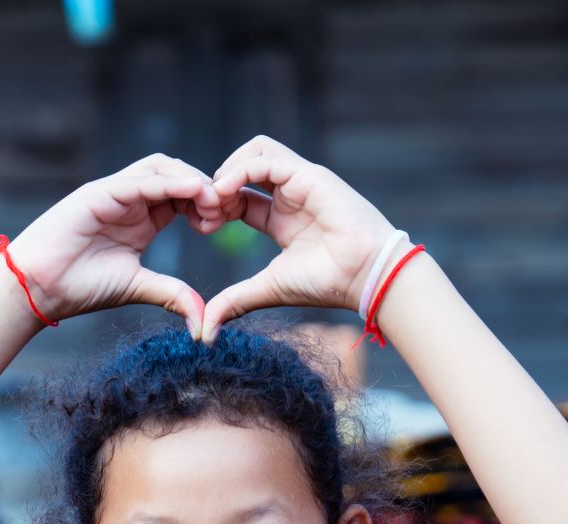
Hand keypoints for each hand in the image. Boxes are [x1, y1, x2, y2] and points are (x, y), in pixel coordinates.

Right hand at [0, 154, 224, 334]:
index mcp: (142, 218)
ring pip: (160, 167)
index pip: (183, 196)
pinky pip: (139, 180)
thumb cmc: (80, 287)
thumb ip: (170, 293)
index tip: (222, 224)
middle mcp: (130, 199)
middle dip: (205, 188)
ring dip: (190, 179)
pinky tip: (191, 192)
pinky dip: (167, 182)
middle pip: (177, 174)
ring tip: (212, 200)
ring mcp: (113, 192)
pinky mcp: (98, 193)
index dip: (207, 204)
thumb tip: (202, 319)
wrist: (38, 289)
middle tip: (223, 210)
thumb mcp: (137, 287)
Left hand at [198, 136, 396, 341]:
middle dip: (216, 185)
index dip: (216, 206)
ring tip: (214, 199)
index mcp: (281, 219)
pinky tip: (225, 193)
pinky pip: (265, 158)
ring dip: (226, 170)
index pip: (239, 196)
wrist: (365, 277)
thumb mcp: (268, 289)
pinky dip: (239, 170)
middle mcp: (291, 195)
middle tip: (204, 212)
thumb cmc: (326, 283)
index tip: (202, 227)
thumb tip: (205, 328)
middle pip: (243, 168)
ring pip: (255, 151)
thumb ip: (235, 301)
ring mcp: (300, 181)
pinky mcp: (308, 174)